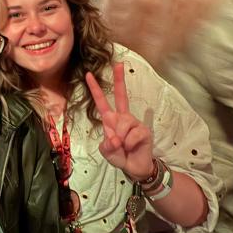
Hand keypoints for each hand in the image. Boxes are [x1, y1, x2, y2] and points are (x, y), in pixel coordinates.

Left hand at [86, 63, 153, 179]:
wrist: (134, 168)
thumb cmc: (119, 156)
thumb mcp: (107, 151)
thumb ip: (107, 144)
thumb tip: (115, 138)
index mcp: (111, 120)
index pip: (102, 102)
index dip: (95, 89)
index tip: (88, 74)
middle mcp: (123, 118)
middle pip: (122, 96)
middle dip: (120, 80)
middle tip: (118, 64)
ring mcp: (134, 123)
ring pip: (124, 123)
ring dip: (121, 138)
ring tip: (123, 147)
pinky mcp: (144, 130)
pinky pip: (133, 134)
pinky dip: (129, 144)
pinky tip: (132, 148)